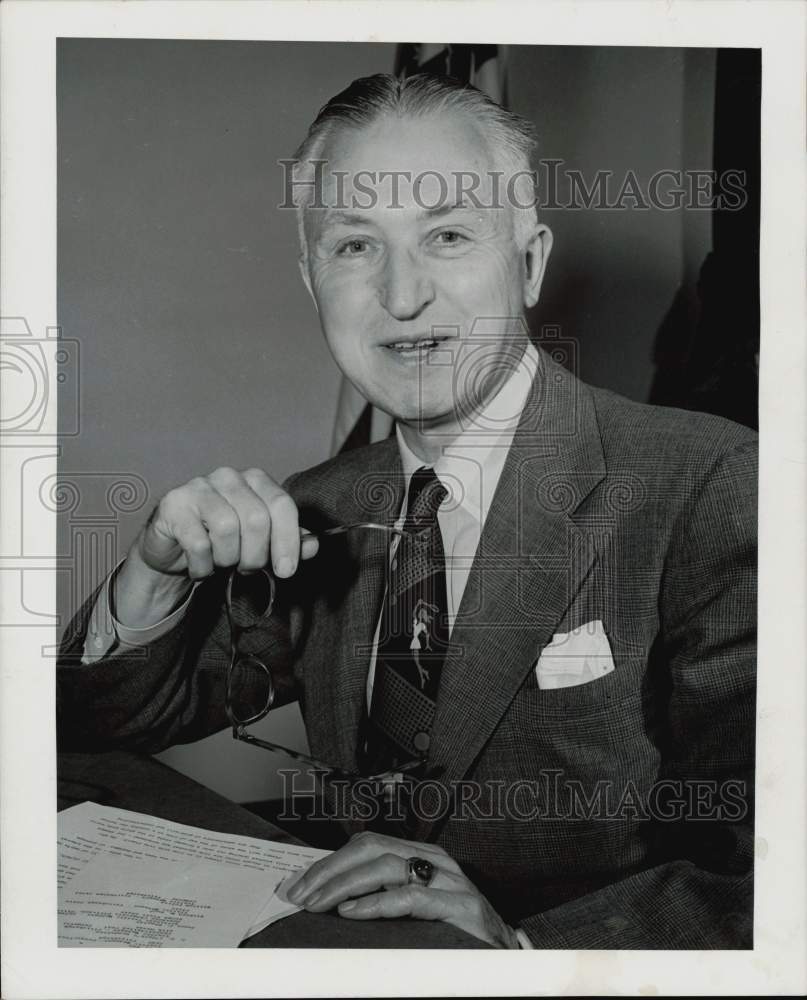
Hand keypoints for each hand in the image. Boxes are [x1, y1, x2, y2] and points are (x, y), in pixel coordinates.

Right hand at [135, 465, 318, 579]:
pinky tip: (201, 566)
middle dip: (255, 555)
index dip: (288, 540)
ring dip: (227, 559)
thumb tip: (313, 545)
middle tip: (247, 568)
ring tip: (221, 562)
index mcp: (255, 480)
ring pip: (227, 529)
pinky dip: (203, 565)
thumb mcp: (260, 543)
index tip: (286, 570)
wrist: (174, 548)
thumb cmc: (222, 542)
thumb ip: (289, 542)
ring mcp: (199, 487)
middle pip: (256, 519)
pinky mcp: (174, 505)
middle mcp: (228, 477)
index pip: (282, 505)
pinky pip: (199, 543)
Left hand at [285, 831, 519, 948]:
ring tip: (317, 902)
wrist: (505, 959)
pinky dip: (376, 903)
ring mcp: (451, 882)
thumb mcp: (414, 910)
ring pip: (387, 866)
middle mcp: (436, 861)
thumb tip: (331, 897)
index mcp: (422, 856)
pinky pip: (411, 897)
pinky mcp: (461, 907)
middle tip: (299, 893)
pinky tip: (352, 912)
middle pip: (372, 849)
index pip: (367, 844)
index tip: (299, 883)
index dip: (330, 861)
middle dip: (329, 869)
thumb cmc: (455, 936)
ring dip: (344, 884)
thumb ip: (382, 895)